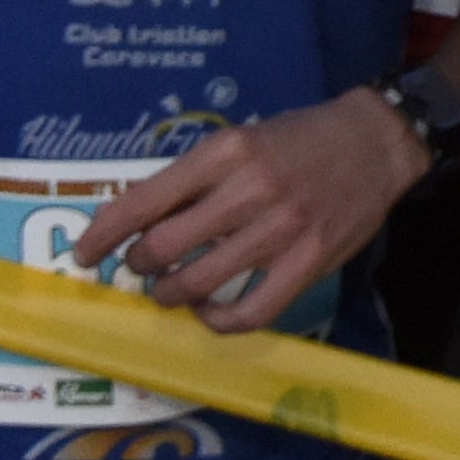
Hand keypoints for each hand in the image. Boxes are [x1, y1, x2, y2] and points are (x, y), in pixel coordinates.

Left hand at [73, 90, 423, 331]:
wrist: (375, 142)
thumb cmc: (299, 139)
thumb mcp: (240, 139)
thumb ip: (196, 177)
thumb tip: (141, 219)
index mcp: (223, 152)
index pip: (144, 200)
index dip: (104, 233)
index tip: (84, 254)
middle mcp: (247, 189)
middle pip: (162, 248)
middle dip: (137, 266)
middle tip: (139, 268)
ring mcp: (280, 229)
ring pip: (199, 283)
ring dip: (170, 294)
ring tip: (170, 291)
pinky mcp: (309, 261)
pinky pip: (250, 311)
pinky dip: (218, 321)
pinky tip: (210, 314)